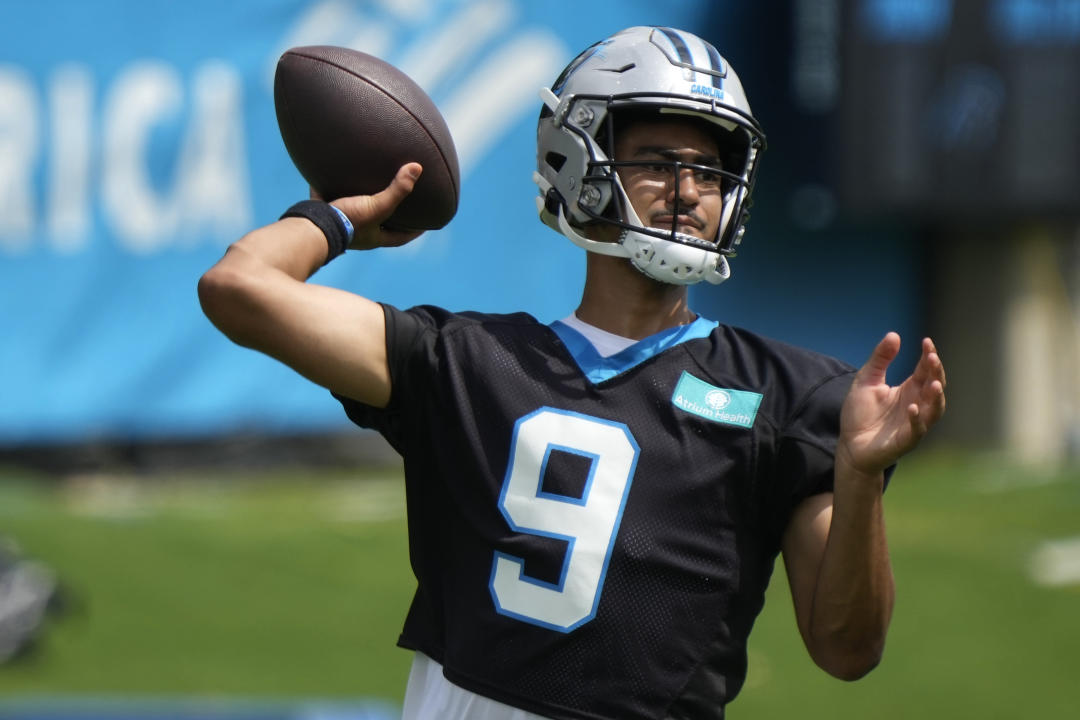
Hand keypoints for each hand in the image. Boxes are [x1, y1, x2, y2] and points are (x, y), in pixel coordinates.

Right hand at [310, 163, 424, 250]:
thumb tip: (417, 168)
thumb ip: (398, 189)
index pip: (401, 237)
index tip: (426, 223)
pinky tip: (337, 172)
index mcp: (374, 237)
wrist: (312, 224)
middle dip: (389, 217)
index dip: (414, 231)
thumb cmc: (348, 221)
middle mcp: (359, 233)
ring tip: (371, 185)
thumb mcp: (377, 206)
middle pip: (379, 225)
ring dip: (363, 201)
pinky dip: (336, 187)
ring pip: (356, 211)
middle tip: (402, 204)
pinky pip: (333, 197)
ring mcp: (341, 223)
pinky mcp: (325, 211)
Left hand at [837, 333, 946, 476]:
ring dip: (935, 397)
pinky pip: (917, 430)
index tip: (926, 342)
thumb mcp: (866, 380)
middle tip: (932, 357)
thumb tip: (894, 334)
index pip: (925, 370)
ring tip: (934, 384)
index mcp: (910, 389)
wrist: (850, 445)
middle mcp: (917, 404)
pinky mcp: (907, 439)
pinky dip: (917, 420)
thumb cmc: (860, 414)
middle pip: (935, 386)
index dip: (929, 356)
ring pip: (934, 409)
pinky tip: (911, 408)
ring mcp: (914, 422)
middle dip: (936, 372)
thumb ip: (880, 359)